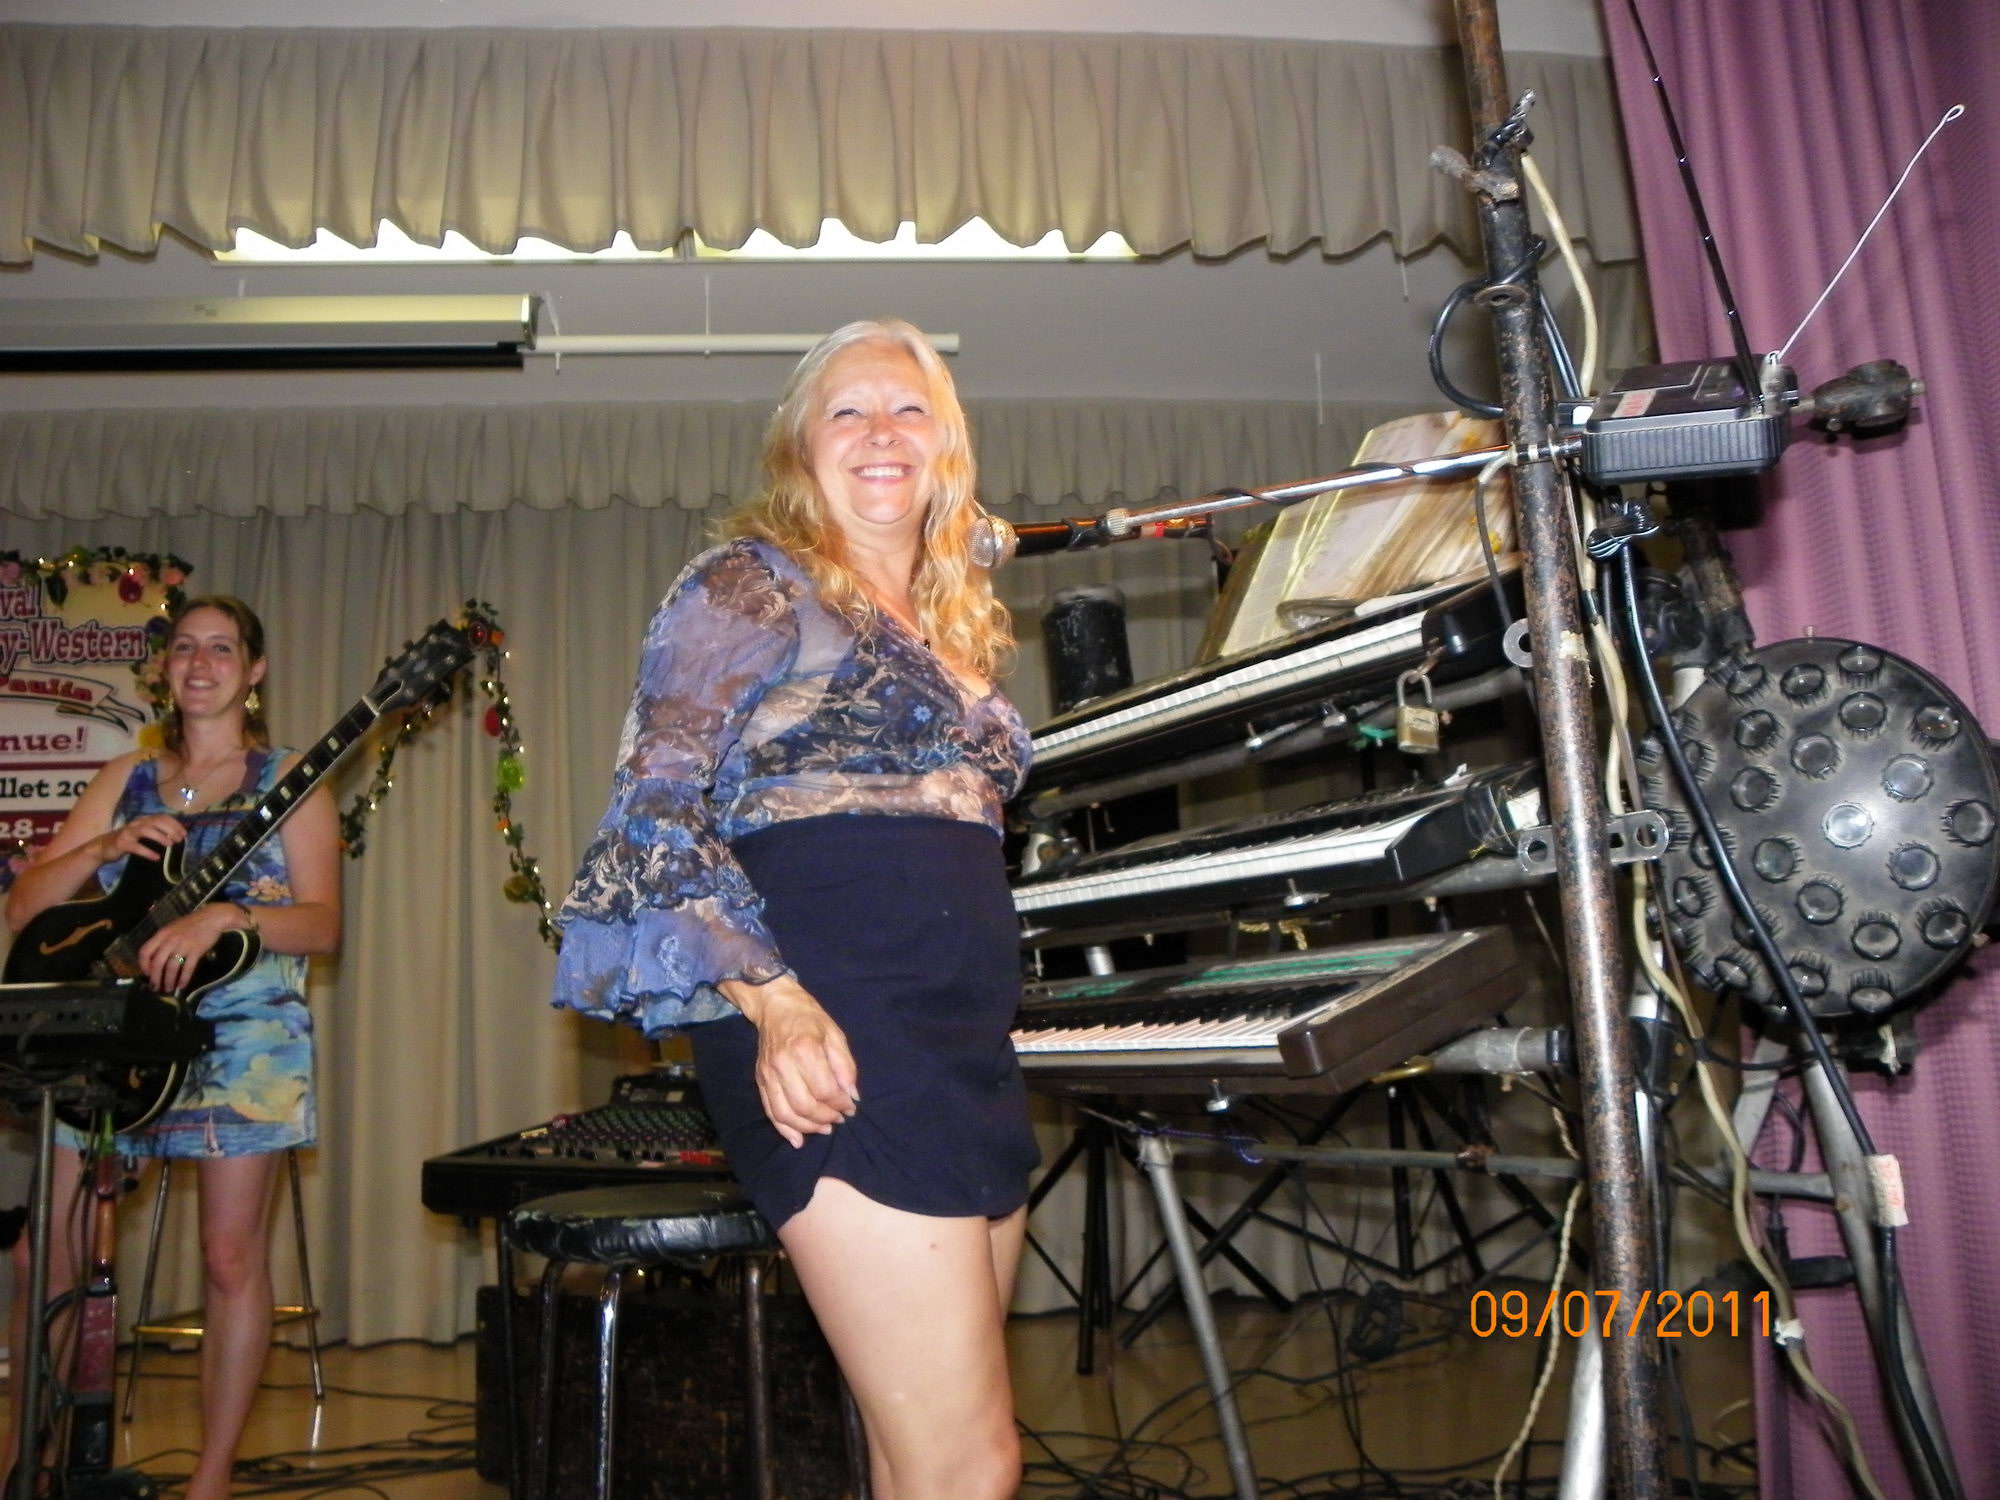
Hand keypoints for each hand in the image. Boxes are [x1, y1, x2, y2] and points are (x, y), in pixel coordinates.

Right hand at [94, 815, 184, 865]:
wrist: (102, 847)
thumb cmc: (127, 841)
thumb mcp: (142, 834)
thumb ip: (156, 832)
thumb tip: (177, 836)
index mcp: (143, 820)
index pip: (162, 817)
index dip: (175, 823)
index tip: (185, 833)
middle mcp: (136, 823)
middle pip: (156, 821)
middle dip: (170, 829)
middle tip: (179, 839)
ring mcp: (128, 833)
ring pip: (146, 830)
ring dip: (160, 837)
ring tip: (170, 844)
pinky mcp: (121, 844)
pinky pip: (136, 847)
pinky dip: (147, 851)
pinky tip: (156, 857)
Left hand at [136, 903, 248, 993]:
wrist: (212, 918)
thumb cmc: (191, 923)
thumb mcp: (172, 928)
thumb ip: (163, 940)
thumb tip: (156, 958)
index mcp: (162, 934)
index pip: (145, 951)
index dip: (143, 965)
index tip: (146, 974)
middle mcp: (170, 941)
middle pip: (157, 963)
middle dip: (155, 978)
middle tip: (156, 987)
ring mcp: (183, 946)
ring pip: (171, 968)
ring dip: (169, 981)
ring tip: (169, 989)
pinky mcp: (196, 951)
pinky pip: (187, 968)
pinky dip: (184, 978)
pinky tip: (182, 985)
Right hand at [721, 975, 859, 1149]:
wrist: (775, 1006)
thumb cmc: (809, 1018)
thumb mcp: (835, 1035)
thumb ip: (845, 1066)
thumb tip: (852, 1096)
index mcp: (805, 1050)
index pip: (825, 1090)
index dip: (840, 1104)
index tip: (850, 1107)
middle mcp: (783, 1065)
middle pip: (805, 1105)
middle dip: (826, 1118)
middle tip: (839, 1119)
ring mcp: (769, 1074)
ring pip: (786, 1113)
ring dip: (808, 1127)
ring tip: (824, 1128)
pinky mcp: (760, 1081)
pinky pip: (771, 1112)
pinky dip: (784, 1129)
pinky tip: (799, 1140)